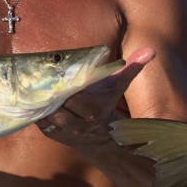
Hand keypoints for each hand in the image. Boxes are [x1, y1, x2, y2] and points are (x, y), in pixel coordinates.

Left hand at [39, 48, 154, 148]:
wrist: (101, 136)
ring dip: (42, 104)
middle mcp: (79, 124)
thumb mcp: (119, 86)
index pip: (75, 98)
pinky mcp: (54, 136)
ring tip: (39, 89)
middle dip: (51, 95)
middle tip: (45, 80)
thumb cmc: (107, 103)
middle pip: (59, 107)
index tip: (61, 78)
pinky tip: (37, 100)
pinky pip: (40, 123)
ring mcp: (65, 131)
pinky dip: (37, 112)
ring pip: (47, 116)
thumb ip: (132, 68)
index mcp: (94, 109)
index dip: (66, 88)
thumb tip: (150, 51)